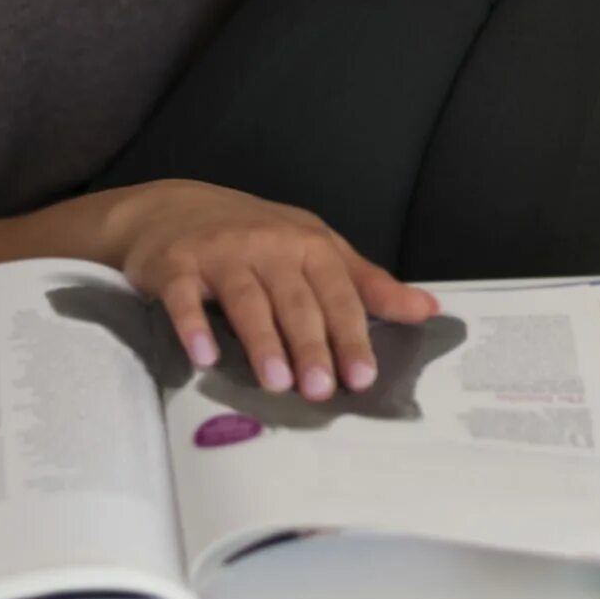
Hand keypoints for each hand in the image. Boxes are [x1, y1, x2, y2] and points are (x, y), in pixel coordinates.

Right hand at [112, 181, 438, 402]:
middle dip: (311, 345)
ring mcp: (220, 253)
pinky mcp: (175, 265)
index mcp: (308, 244)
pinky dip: (193, 325)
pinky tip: (204, 356)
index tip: (363, 376)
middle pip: (295, 300)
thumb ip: (367, 284)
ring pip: (247, 300)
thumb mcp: (316, 248)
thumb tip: (426, 309)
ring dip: (263, 341)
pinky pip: (185, 297)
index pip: (337, 292)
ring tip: (277, 382)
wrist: (173, 208)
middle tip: (322, 390)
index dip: (351, 334)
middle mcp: (267, 245)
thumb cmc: (256, 236)